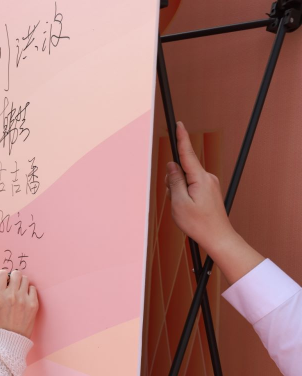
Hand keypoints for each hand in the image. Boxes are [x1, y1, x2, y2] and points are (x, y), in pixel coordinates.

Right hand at [0, 269, 38, 337]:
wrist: (11, 337)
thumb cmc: (0, 321)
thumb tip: (1, 279)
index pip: (2, 273)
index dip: (3, 275)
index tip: (5, 278)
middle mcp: (11, 295)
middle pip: (16, 273)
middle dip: (14, 277)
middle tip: (14, 283)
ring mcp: (23, 299)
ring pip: (25, 279)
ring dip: (22, 283)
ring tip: (20, 291)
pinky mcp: (33, 304)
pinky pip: (33, 289)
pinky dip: (29, 292)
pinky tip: (26, 298)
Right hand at [164, 122, 235, 254]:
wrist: (217, 237)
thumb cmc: (198, 223)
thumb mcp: (179, 202)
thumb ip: (174, 181)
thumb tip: (172, 165)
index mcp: (200, 178)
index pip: (188, 154)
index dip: (182, 138)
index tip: (179, 124)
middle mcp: (207, 177)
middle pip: (182, 168)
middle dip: (172, 180)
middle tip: (175, 199)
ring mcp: (209, 183)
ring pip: (185, 178)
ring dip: (177, 190)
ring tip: (183, 207)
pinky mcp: (208, 190)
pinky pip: (191, 185)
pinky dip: (183, 193)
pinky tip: (187, 207)